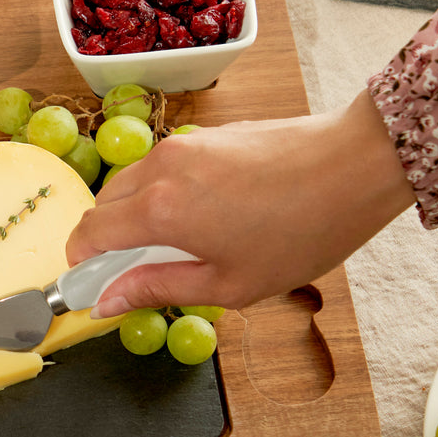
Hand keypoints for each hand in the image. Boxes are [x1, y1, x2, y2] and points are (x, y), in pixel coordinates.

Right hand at [66, 90, 415, 313]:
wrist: (356, 166)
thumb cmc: (301, 232)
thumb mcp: (228, 284)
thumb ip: (156, 288)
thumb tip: (106, 301)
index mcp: (159, 210)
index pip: (87, 233)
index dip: (81, 264)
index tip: (95, 285)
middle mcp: (161, 169)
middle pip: (102, 206)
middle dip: (108, 241)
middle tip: (142, 272)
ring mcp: (183, 145)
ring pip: (131, 183)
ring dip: (135, 216)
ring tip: (182, 245)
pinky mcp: (206, 134)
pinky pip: (163, 168)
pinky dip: (163, 194)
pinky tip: (207, 216)